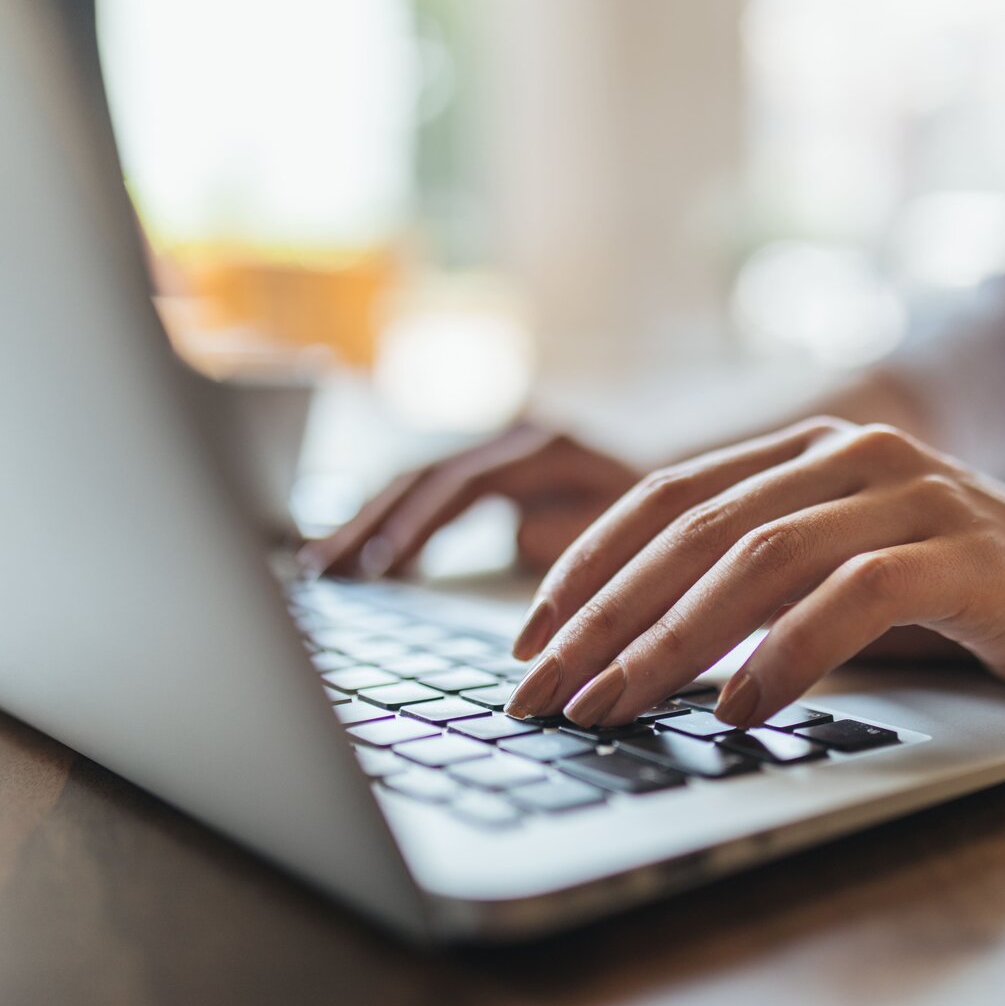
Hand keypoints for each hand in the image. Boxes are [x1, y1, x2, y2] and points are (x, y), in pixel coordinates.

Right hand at [298, 425, 638, 578]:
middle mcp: (516, 434)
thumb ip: (579, 530)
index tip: (382, 566)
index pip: (464, 483)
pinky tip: (359, 554)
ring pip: (418, 480)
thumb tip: (518, 534)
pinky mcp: (491, 463)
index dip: (419, 525)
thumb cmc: (663, 516)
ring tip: (321, 566)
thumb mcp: (633, 524)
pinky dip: (392, 521)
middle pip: (426, 476)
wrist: (683, 485)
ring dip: (369, 523)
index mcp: (545, 445)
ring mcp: (499, 444)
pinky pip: (429, 490)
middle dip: (373, 525)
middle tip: (326, 571)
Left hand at [504, 417, 1004, 727]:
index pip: (666, 498)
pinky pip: (854, 597)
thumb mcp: (841, 580)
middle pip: (696, 530)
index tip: (529, 641)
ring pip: (761, 558)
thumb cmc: (963, 596)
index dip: (588, 566)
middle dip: (606, 617)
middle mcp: (849, 455)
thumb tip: (626, 653)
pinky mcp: (967, 550)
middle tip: (543, 691)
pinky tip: (740, 708)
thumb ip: (753, 592)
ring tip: (615, 707)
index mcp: (805, 453)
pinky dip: (786, 655)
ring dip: (673, 642)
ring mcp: (911, 493)